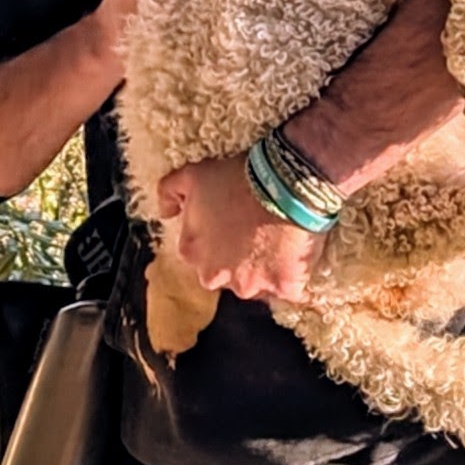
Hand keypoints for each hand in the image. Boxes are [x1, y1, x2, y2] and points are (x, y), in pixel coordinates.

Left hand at [158, 151, 322, 305]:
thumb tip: (166, 212)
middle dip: (240, 261)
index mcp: (193, 253)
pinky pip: (290, 289)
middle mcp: (217, 277)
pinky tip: (298, 253)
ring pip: (258, 285)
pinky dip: (294, 276)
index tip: (235, 222)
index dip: (220, 238)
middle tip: (258, 233)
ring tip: (280, 242)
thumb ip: (169, 192)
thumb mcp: (192, 175)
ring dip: (266, 270)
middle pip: (228, 274)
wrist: (284, 181)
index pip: (202, 254)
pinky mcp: (284, 288)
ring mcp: (252, 285)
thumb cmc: (237, 178)